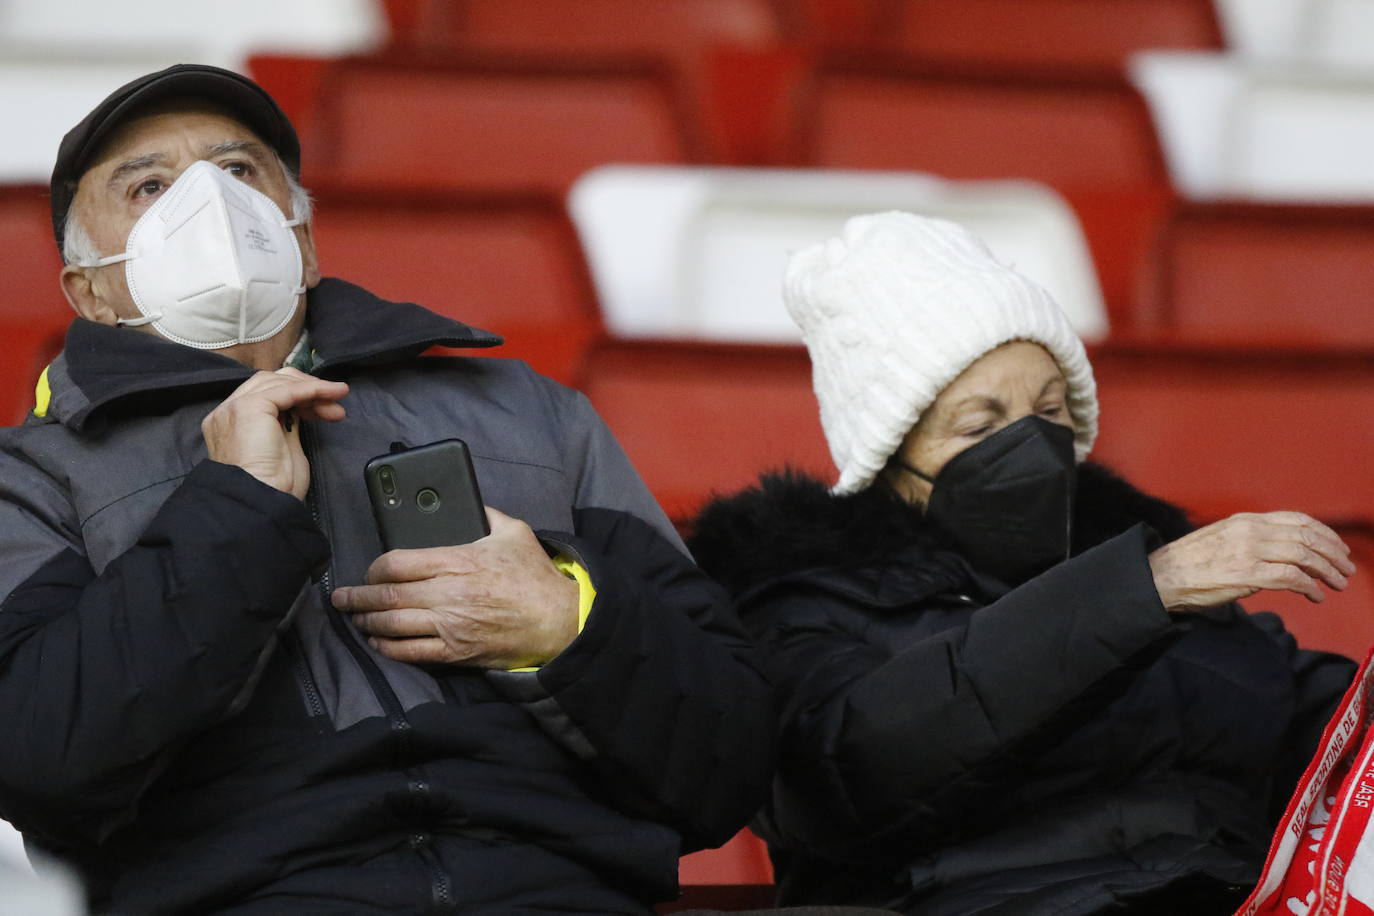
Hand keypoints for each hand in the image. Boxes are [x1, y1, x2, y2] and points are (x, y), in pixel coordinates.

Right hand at [201, 368, 348, 500]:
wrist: (261, 500)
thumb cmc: (273, 487)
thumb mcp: (283, 449)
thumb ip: (286, 426)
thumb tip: (302, 411)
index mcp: (233, 423)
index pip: (266, 395)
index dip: (299, 396)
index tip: (326, 409)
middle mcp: (228, 412)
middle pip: (270, 383)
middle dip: (306, 389)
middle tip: (334, 401)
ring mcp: (235, 407)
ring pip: (278, 382)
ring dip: (312, 388)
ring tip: (337, 398)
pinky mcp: (249, 407)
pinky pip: (286, 389)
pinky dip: (311, 389)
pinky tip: (330, 394)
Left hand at [331, 507, 579, 669]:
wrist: (559, 622)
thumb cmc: (537, 577)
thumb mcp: (515, 532)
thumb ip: (486, 513)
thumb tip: (467, 500)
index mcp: (460, 560)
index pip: (398, 563)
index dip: (375, 567)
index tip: (371, 569)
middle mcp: (449, 594)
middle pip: (387, 596)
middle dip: (357, 597)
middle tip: (341, 598)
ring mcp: (451, 625)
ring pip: (393, 625)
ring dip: (368, 623)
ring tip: (357, 619)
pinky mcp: (457, 652)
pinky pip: (411, 653)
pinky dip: (389, 649)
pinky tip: (379, 643)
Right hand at [1148, 511, 1354, 611]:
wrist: (1161, 576)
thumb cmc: (1191, 563)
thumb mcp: (1223, 538)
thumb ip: (1251, 539)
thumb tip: (1281, 550)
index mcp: (1245, 520)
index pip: (1298, 520)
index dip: (1325, 534)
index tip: (1338, 548)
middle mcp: (1249, 531)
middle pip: (1307, 536)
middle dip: (1333, 554)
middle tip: (1347, 570)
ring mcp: (1248, 551)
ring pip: (1304, 555)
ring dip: (1327, 571)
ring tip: (1338, 584)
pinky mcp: (1246, 575)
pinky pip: (1291, 578)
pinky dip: (1310, 587)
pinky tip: (1315, 596)